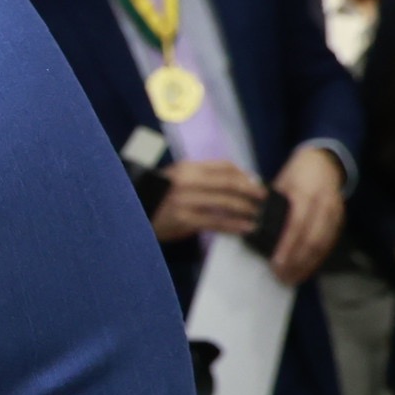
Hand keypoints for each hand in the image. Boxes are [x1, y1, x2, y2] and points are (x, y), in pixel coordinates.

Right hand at [151, 157, 265, 243]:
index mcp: (186, 168)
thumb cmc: (156, 199)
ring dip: (247, 209)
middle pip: (229, 182)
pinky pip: (216, 222)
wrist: (130, 215)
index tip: (256, 183)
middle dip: (251, 191)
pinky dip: (234, 225)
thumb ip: (200, 179)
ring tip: (259, 216)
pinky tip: (246, 228)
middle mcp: (186, 180)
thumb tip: (236, 183)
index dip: (244, 175)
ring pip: (226, 202)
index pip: (223, 166)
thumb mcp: (175, 181)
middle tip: (264, 199)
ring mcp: (184, 200)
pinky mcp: (183, 219)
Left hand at [268, 145, 346, 286]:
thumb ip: (272, 206)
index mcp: (306, 194)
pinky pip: (329, 244)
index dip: (287, 246)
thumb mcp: (280, 184)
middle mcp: (324, 205)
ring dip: (308, 264)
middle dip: (297, 261)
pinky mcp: (341, 221)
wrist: (324, 162)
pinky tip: (305, 269)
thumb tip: (257, 230)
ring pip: (323, 245)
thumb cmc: (296, 174)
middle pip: (313, 239)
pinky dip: (317, 259)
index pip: (297, 225)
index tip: (276, 263)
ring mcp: (336, 214)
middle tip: (281, 277)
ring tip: (291, 279)